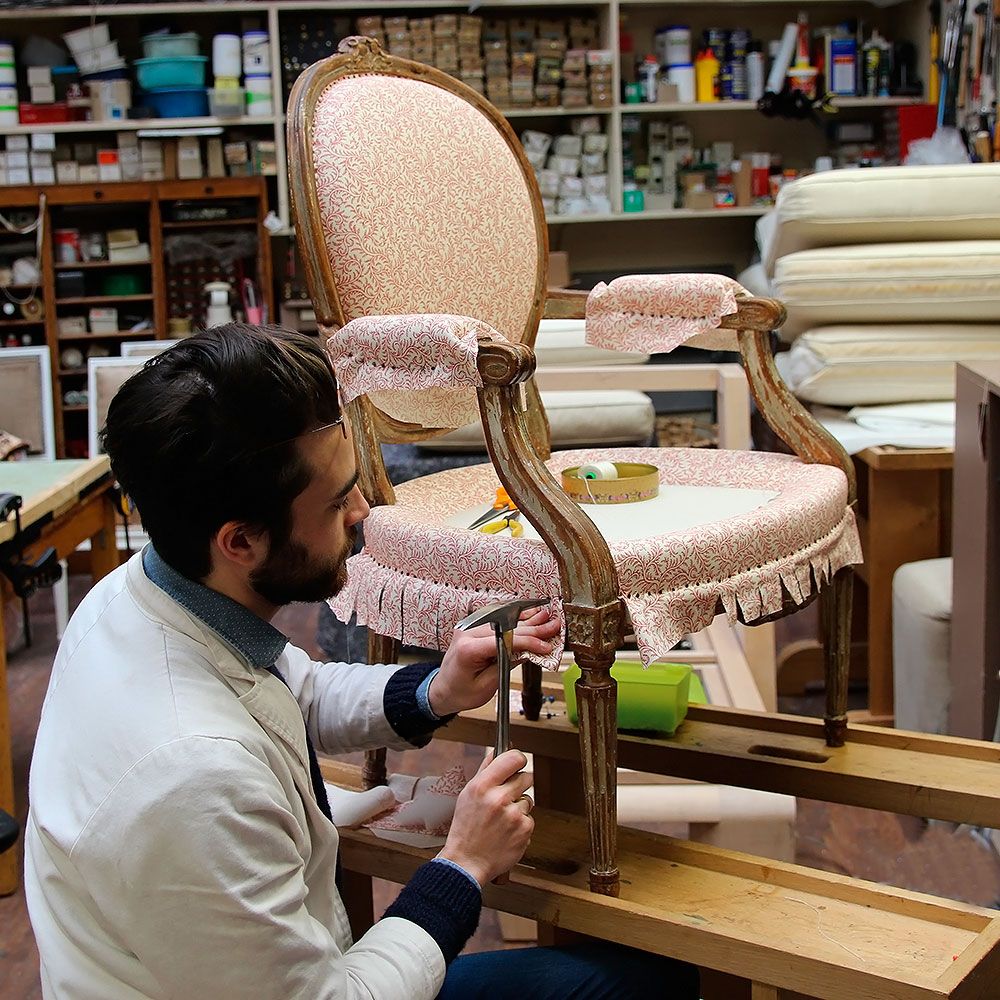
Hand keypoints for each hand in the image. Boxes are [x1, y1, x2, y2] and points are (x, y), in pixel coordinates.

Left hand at [428, 606, 559, 716]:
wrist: (442, 689)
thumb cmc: (460, 692)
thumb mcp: (487, 686)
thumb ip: (507, 665)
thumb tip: (529, 652)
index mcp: (469, 649)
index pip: (505, 640)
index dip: (529, 642)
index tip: (546, 647)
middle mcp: (468, 632)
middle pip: (507, 627)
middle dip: (533, 628)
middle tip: (554, 626)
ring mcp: (470, 627)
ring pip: (504, 620)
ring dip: (527, 620)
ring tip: (547, 617)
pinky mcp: (474, 626)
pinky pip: (497, 620)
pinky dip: (515, 619)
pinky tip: (530, 614)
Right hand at [437, 749, 532, 884]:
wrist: (467, 862)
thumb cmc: (466, 829)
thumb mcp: (468, 794)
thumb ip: (485, 770)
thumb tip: (497, 751)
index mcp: (483, 786)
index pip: (513, 758)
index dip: (517, 759)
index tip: (516, 764)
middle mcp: (499, 798)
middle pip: (526, 777)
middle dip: (518, 785)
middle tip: (506, 796)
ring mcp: (514, 815)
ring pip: (528, 799)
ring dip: (519, 807)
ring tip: (502, 819)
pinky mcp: (525, 830)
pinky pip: (529, 818)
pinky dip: (521, 824)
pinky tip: (507, 831)